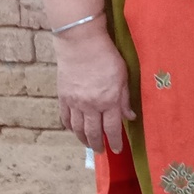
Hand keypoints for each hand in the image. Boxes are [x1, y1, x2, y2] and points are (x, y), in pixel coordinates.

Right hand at [53, 22, 134, 152]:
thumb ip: (125, 99)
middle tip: (101, 151)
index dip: (115, 142)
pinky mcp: (63, 97)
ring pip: (78, 129)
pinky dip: (69, 127)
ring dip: (83, 139)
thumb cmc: (107, 56)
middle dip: (98, 145)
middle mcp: (91, 105)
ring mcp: (75, 102)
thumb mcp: (123, 76)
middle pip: (94, 132)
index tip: (117, 150)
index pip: (113, 128)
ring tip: (88, 144)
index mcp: (109, 101)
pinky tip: (73, 130)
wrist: (81, 43)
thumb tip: (130, 116)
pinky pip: (65, 118)